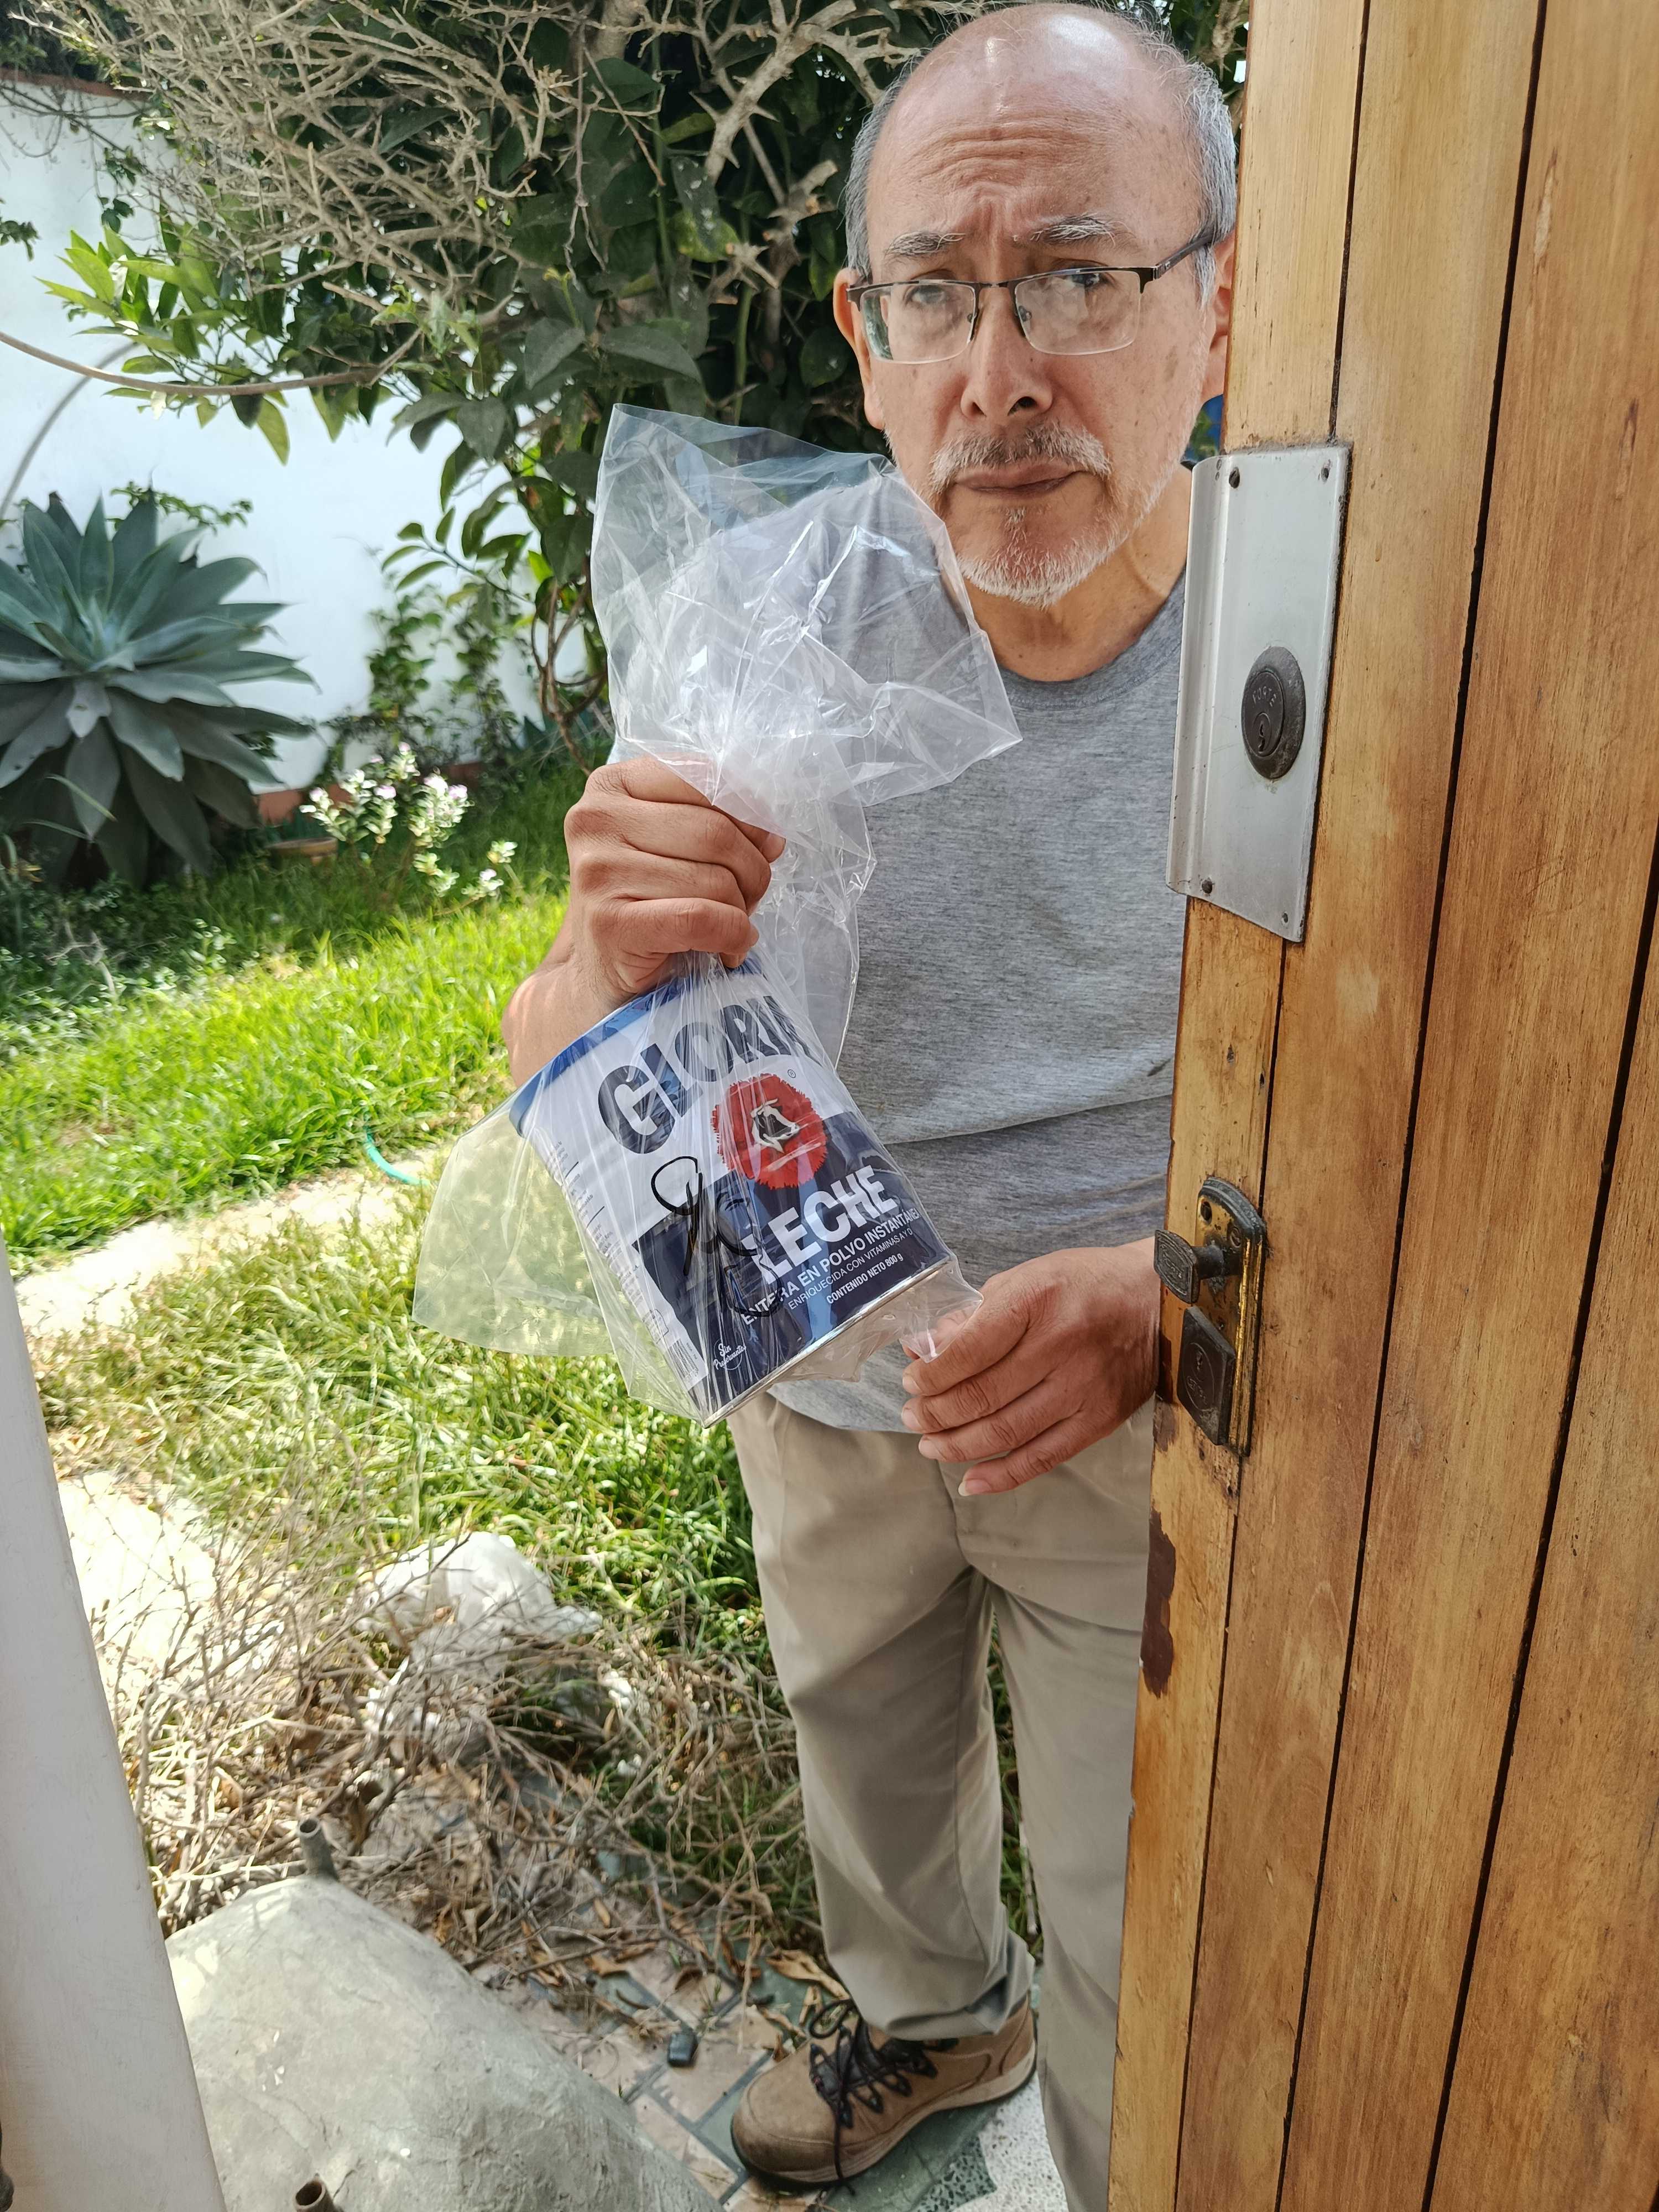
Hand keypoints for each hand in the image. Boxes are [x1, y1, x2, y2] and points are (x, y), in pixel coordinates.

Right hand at [502, 757, 784, 1080]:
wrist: (598, 973)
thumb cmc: (647, 899)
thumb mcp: (673, 846)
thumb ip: (715, 823)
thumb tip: (773, 837)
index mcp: (612, 785)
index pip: (705, 780)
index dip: (749, 816)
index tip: (763, 846)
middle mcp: (595, 819)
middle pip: (716, 833)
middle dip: (752, 871)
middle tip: (750, 898)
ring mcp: (597, 871)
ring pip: (714, 879)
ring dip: (742, 910)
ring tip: (731, 925)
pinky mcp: (609, 922)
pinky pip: (701, 919)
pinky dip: (732, 936)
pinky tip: (730, 949)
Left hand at [900, 1242, 1159, 1494]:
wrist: (1158, 1303)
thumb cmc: (1084, 1284)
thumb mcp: (1026, 1278)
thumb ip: (973, 1314)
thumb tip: (921, 1347)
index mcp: (1036, 1302)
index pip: (967, 1350)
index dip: (930, 1375)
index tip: (910, 1382)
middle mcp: (1060, 1346)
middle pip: (981, 1396)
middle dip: (935, 1414)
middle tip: (912, 1416)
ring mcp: (1083, 1387)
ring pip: (1005, 1432)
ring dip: (957, 1446)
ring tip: (930, 1445)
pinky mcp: (1100, 1419)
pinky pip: (1043, 1457)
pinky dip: (1002, 1475)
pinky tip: (971, 1481)